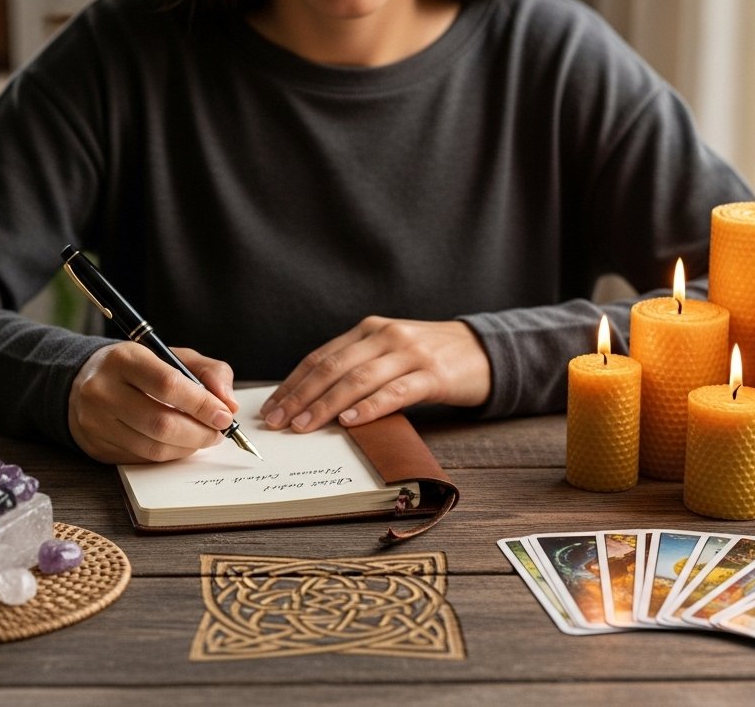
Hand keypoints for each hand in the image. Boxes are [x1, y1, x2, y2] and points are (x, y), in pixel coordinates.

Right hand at [68, 342, 238, 463]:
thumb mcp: (173, 356)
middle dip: (200, 432)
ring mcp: (95, 422)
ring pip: (153, 448)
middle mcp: (103, 390)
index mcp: (124, 359)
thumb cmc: (137, 369)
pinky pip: (142, 460)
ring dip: (187, 447)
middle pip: (161, 423)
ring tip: (202, 437)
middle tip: (218, 432)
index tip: (224, 416)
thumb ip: (208, 372)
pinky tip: (178, 444)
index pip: (168, 385)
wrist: (82, 382)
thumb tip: (229, 404)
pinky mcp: (96, 446)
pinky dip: (169, 455)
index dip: (202, 404)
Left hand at [261, 316, 489, 432]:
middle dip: (300, 395)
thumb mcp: (391, 353)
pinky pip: (395, 392)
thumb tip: (314, 403)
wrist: (483, 350)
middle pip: (333, 367)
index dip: (293, 383)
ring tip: (304, 425)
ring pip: (358, 379)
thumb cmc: (430, 358)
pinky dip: (369, 407)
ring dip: (326, 404)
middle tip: (278, 421)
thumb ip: (359, 368)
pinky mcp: (433, 375)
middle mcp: (385, 336)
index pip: (321, 357)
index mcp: (369, 330)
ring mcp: (410, 354)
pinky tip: (349, 421)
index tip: (272, 407)